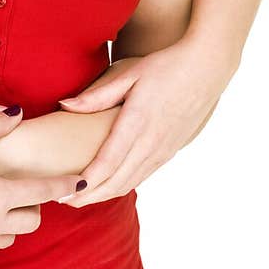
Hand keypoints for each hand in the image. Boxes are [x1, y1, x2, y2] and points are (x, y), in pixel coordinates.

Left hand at [54, 41, 226, 207]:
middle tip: (64, 201)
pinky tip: (108, 185)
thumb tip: (64, 105)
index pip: (107, 163)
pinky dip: (122, 186)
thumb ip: (96, 95)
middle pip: (116, 181)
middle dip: (89, 196)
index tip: (64, 192)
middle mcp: (151, 143)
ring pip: (130, 183)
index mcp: (137, 123)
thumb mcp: (128, 75)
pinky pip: (142, 176)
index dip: (85, 182)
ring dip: (104, 194)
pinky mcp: (169, 151)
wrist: (205, 71)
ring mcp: (162, 150)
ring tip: (81, 197)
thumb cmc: (164, 67)